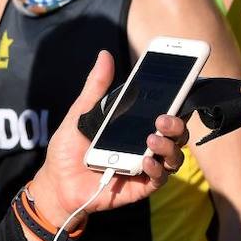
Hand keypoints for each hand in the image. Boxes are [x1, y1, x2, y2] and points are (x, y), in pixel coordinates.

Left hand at [28, 51, 188, 228]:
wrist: (56, 184)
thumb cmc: (69, 150)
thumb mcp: (80, 114)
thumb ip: (96, 87)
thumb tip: (104, 55)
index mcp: (135, 126)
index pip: (165, 111)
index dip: (178, 99)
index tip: (185, 84)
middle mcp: (146, 145)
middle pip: (176, 133)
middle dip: (176, 123)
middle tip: (164, 118)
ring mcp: (145, 166)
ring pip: (174, 156)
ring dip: (168, 145)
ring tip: (151, 139)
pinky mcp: (141, 186)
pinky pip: (159, 178)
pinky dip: (156, 168)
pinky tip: (146, 161)